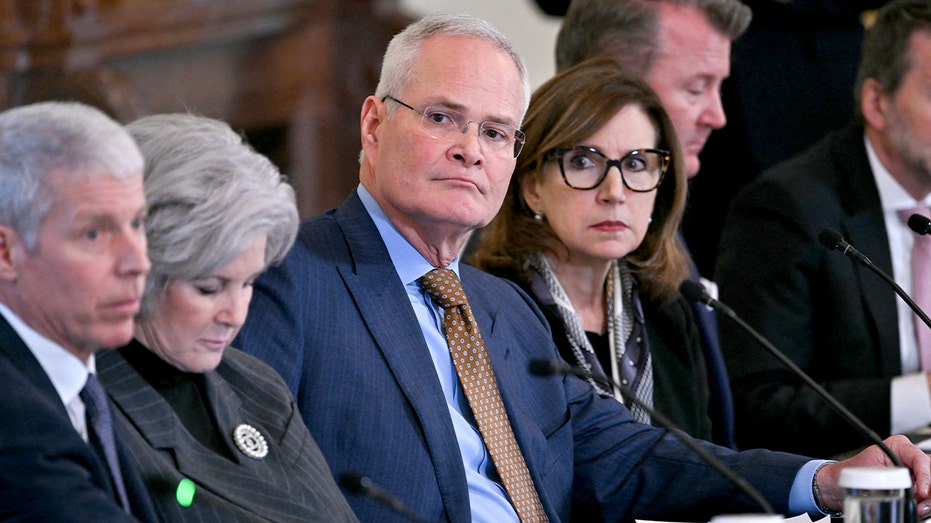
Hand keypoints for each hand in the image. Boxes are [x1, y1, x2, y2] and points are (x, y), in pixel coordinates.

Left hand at [814, 435, 930, 515]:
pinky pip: (925, 494)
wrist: (840, 483)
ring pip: (930, 485)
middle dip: (929, 490)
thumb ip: (888, 476)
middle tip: (921, 504)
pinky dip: (924, 503)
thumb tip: (905, 484)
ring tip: (919, 508)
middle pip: (930, 472)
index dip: (925, 476)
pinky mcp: (913, 486)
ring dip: (928, 499)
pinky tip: (917, 508)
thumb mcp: (869, 471)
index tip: (921, 490)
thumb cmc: (851, 472)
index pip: (920, 459)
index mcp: (898, 446)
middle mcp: (908, 458)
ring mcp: (913, 472)